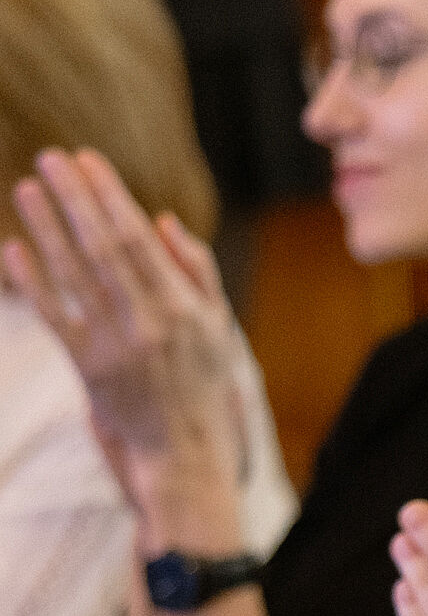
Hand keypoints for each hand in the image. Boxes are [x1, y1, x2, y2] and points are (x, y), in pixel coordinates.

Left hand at [3, 148, 244, 547]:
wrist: (185, 455)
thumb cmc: (204, 387)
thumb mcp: (219, 329)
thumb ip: (197, 272)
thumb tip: (162, 221)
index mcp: (183, 307)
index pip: (139, 239)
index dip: (110, 197)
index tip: (88, 160)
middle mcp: (148, 323)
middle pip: (103, 248)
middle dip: (75, 200)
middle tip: (50, 160)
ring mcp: (115, 346)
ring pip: (75, 276)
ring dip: (48, 229)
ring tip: (28, 190)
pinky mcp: (88, 369)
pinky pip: (55, 317)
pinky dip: (33, 282)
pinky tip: (15, 249)